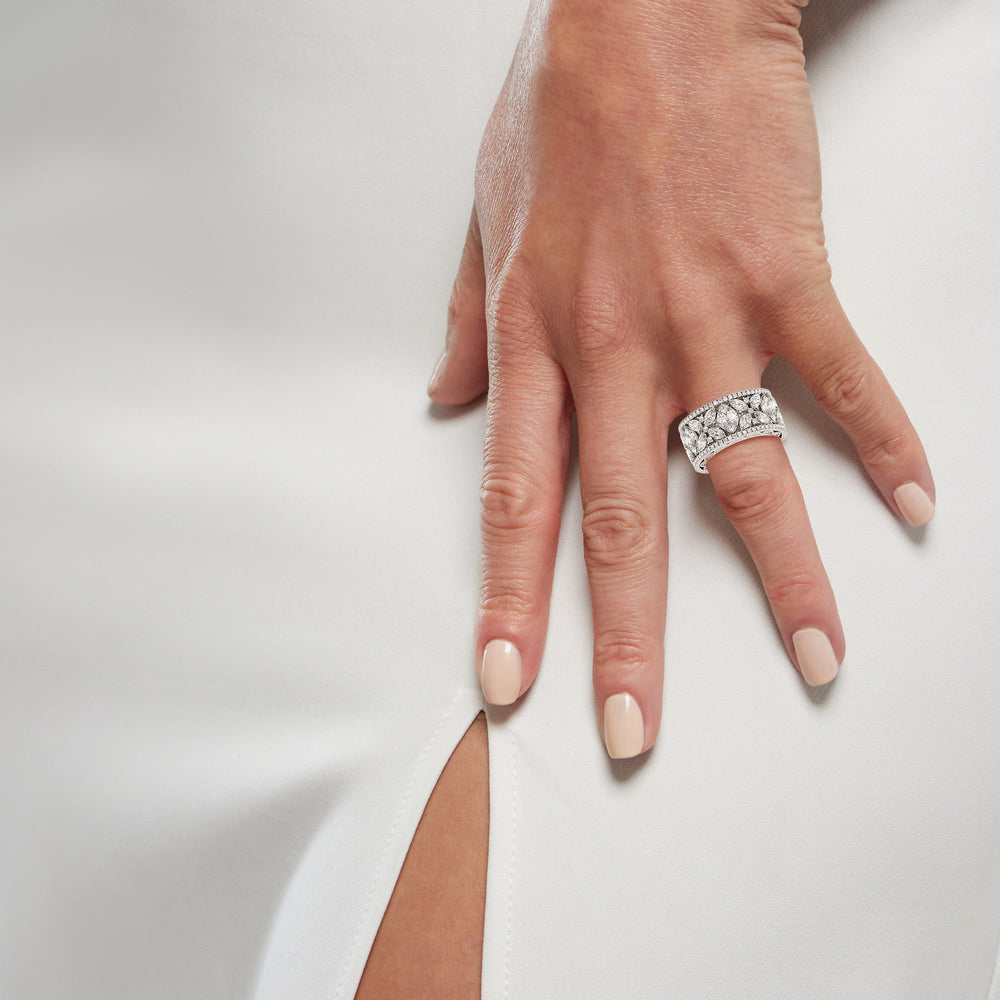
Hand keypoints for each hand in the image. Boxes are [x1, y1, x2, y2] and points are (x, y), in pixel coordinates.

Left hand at [428, 0, 933, 757]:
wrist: (646, 7)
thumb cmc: (561, 111)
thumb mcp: (481, 223)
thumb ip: (463, 329)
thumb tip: (442, 406)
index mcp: (536, 343)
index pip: (515, 500)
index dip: (510, 600)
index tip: (508, 681)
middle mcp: (616, 348)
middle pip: (621, 521)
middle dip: (627, 639)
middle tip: (635, 730)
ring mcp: (707, 316)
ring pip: (739, 473)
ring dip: (781, 579)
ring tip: (816, 659)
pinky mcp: (789, 276)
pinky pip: (841, 375)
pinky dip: (881, 441)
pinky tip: (908, 505)